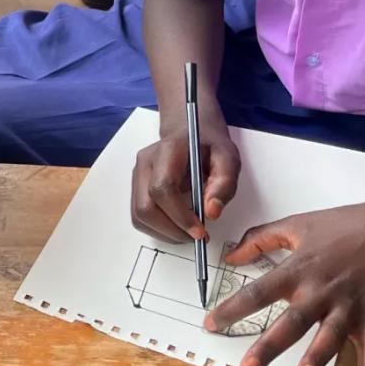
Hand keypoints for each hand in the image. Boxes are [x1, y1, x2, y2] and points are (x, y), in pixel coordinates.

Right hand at [130, 118, 240, 242]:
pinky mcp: (136, 186)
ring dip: (164, 232)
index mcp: (167, 151)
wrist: (189, 130)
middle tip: (197, 236)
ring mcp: (137, 175)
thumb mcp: (228, 157)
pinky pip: (140, 216)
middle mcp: (145, 163)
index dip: (179, 215)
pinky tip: (178, 225)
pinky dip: (158, 228)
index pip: (162, 188)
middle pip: (145, 207)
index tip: (200, 231)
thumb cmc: (208, 144)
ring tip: (188, 232)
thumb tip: (211, 212)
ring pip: (139, 216)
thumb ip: (224, 183)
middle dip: (171, 230)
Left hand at [206, 196, 364, 365]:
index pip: (259, 292)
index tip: (210, 324)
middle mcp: (322, 291)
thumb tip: (230, 256)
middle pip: (291, 322)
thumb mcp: (298, 225)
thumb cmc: (346, 225)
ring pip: (331, 337)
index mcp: (300, 270)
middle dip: (268, 346)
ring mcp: (350, 307)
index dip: (232, 308)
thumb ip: (260, 239)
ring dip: (318, 357)